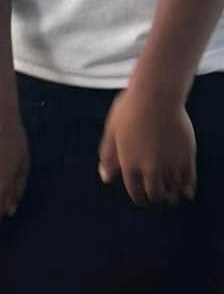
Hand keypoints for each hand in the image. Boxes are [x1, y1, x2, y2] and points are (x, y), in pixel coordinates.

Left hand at [99, 84, 195, 205]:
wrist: (156, 96)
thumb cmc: (130, 109)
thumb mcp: (112, 131)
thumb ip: (109, 156)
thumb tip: (105, 177)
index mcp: (129, 164)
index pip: (135, 192)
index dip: (139, 197)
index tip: (142, 197)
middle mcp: (150, 169)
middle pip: (155, 194)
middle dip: (154, 197)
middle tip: (156, 197)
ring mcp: (170, 164)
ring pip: (172, 190)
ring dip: (171, 195)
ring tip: (171, 197)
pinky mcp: (186, 157)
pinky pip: (188, 181)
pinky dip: (187, 189)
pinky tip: (186, 192)